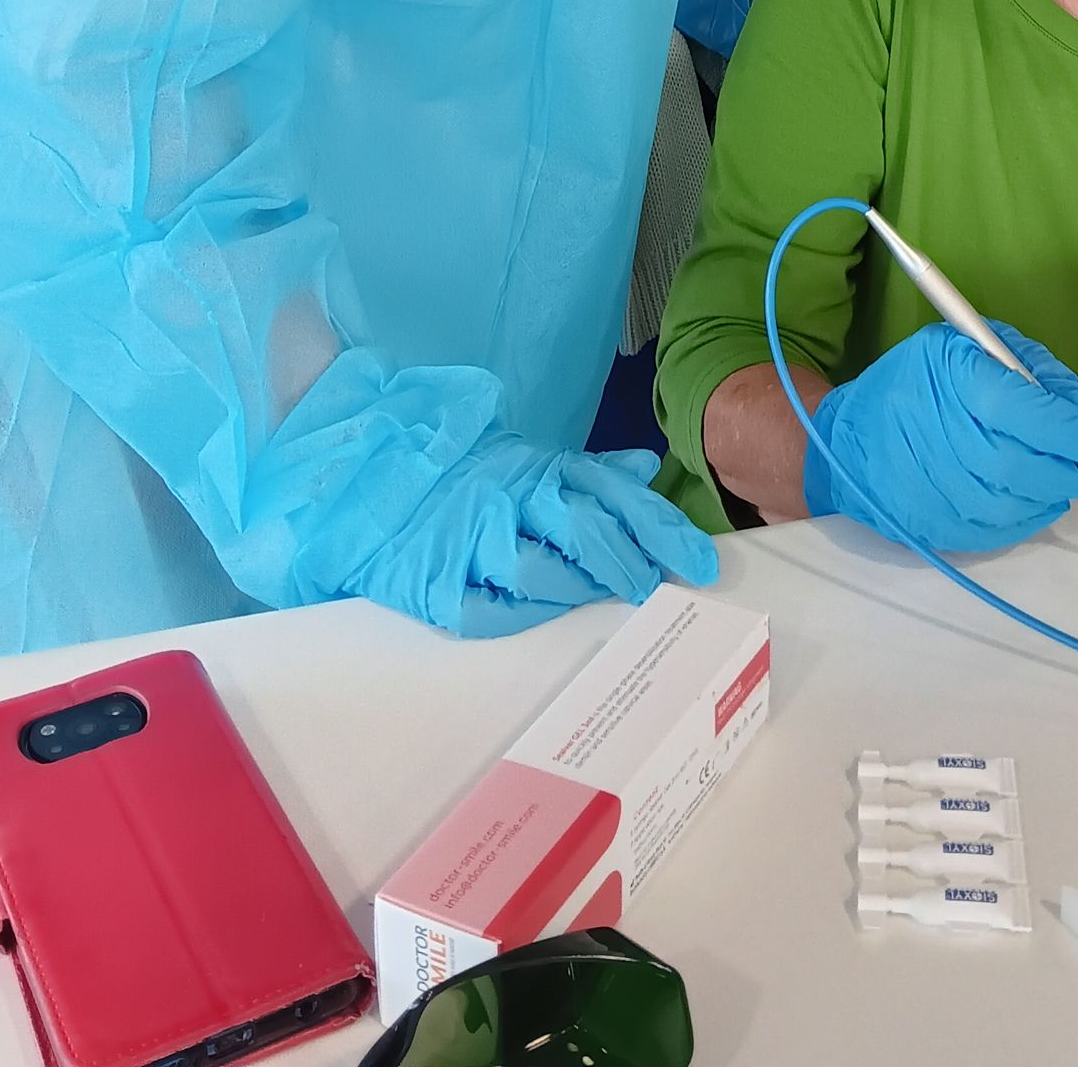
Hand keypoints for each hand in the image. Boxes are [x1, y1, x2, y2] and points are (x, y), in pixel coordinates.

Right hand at [441, 436, 720, 623]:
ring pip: (541, 570)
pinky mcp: (439, 581)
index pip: (614, 492)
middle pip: (585, 528)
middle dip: (628, 563)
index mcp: (538, 465)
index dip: (662, 529)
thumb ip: (590, 471)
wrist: (375, 482)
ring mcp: (473, 538)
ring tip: (598, 598)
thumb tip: (645, 470)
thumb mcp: (528, 461)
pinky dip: (522, 615)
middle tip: (652, 587)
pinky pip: (491, 610)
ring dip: (578, 589)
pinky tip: (542, 613)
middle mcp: (510, 496)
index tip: (701, 563)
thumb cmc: (465, 478)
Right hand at [803, 320, 1077, 553]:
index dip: (1074, 431)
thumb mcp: (962, 347)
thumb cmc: (912, 385)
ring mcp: (939, 492)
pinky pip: (1005, 530)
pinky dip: (1029, 515)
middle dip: (1070, 468)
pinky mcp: (939, 530)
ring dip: (1052, 492)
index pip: (1032, 413)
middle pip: (1031, 466)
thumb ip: (1026, 367)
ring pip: (1023, 503)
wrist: (847, 444)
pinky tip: (1028, 495)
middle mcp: (946, 440)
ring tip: (1055, 475)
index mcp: (955, 381)